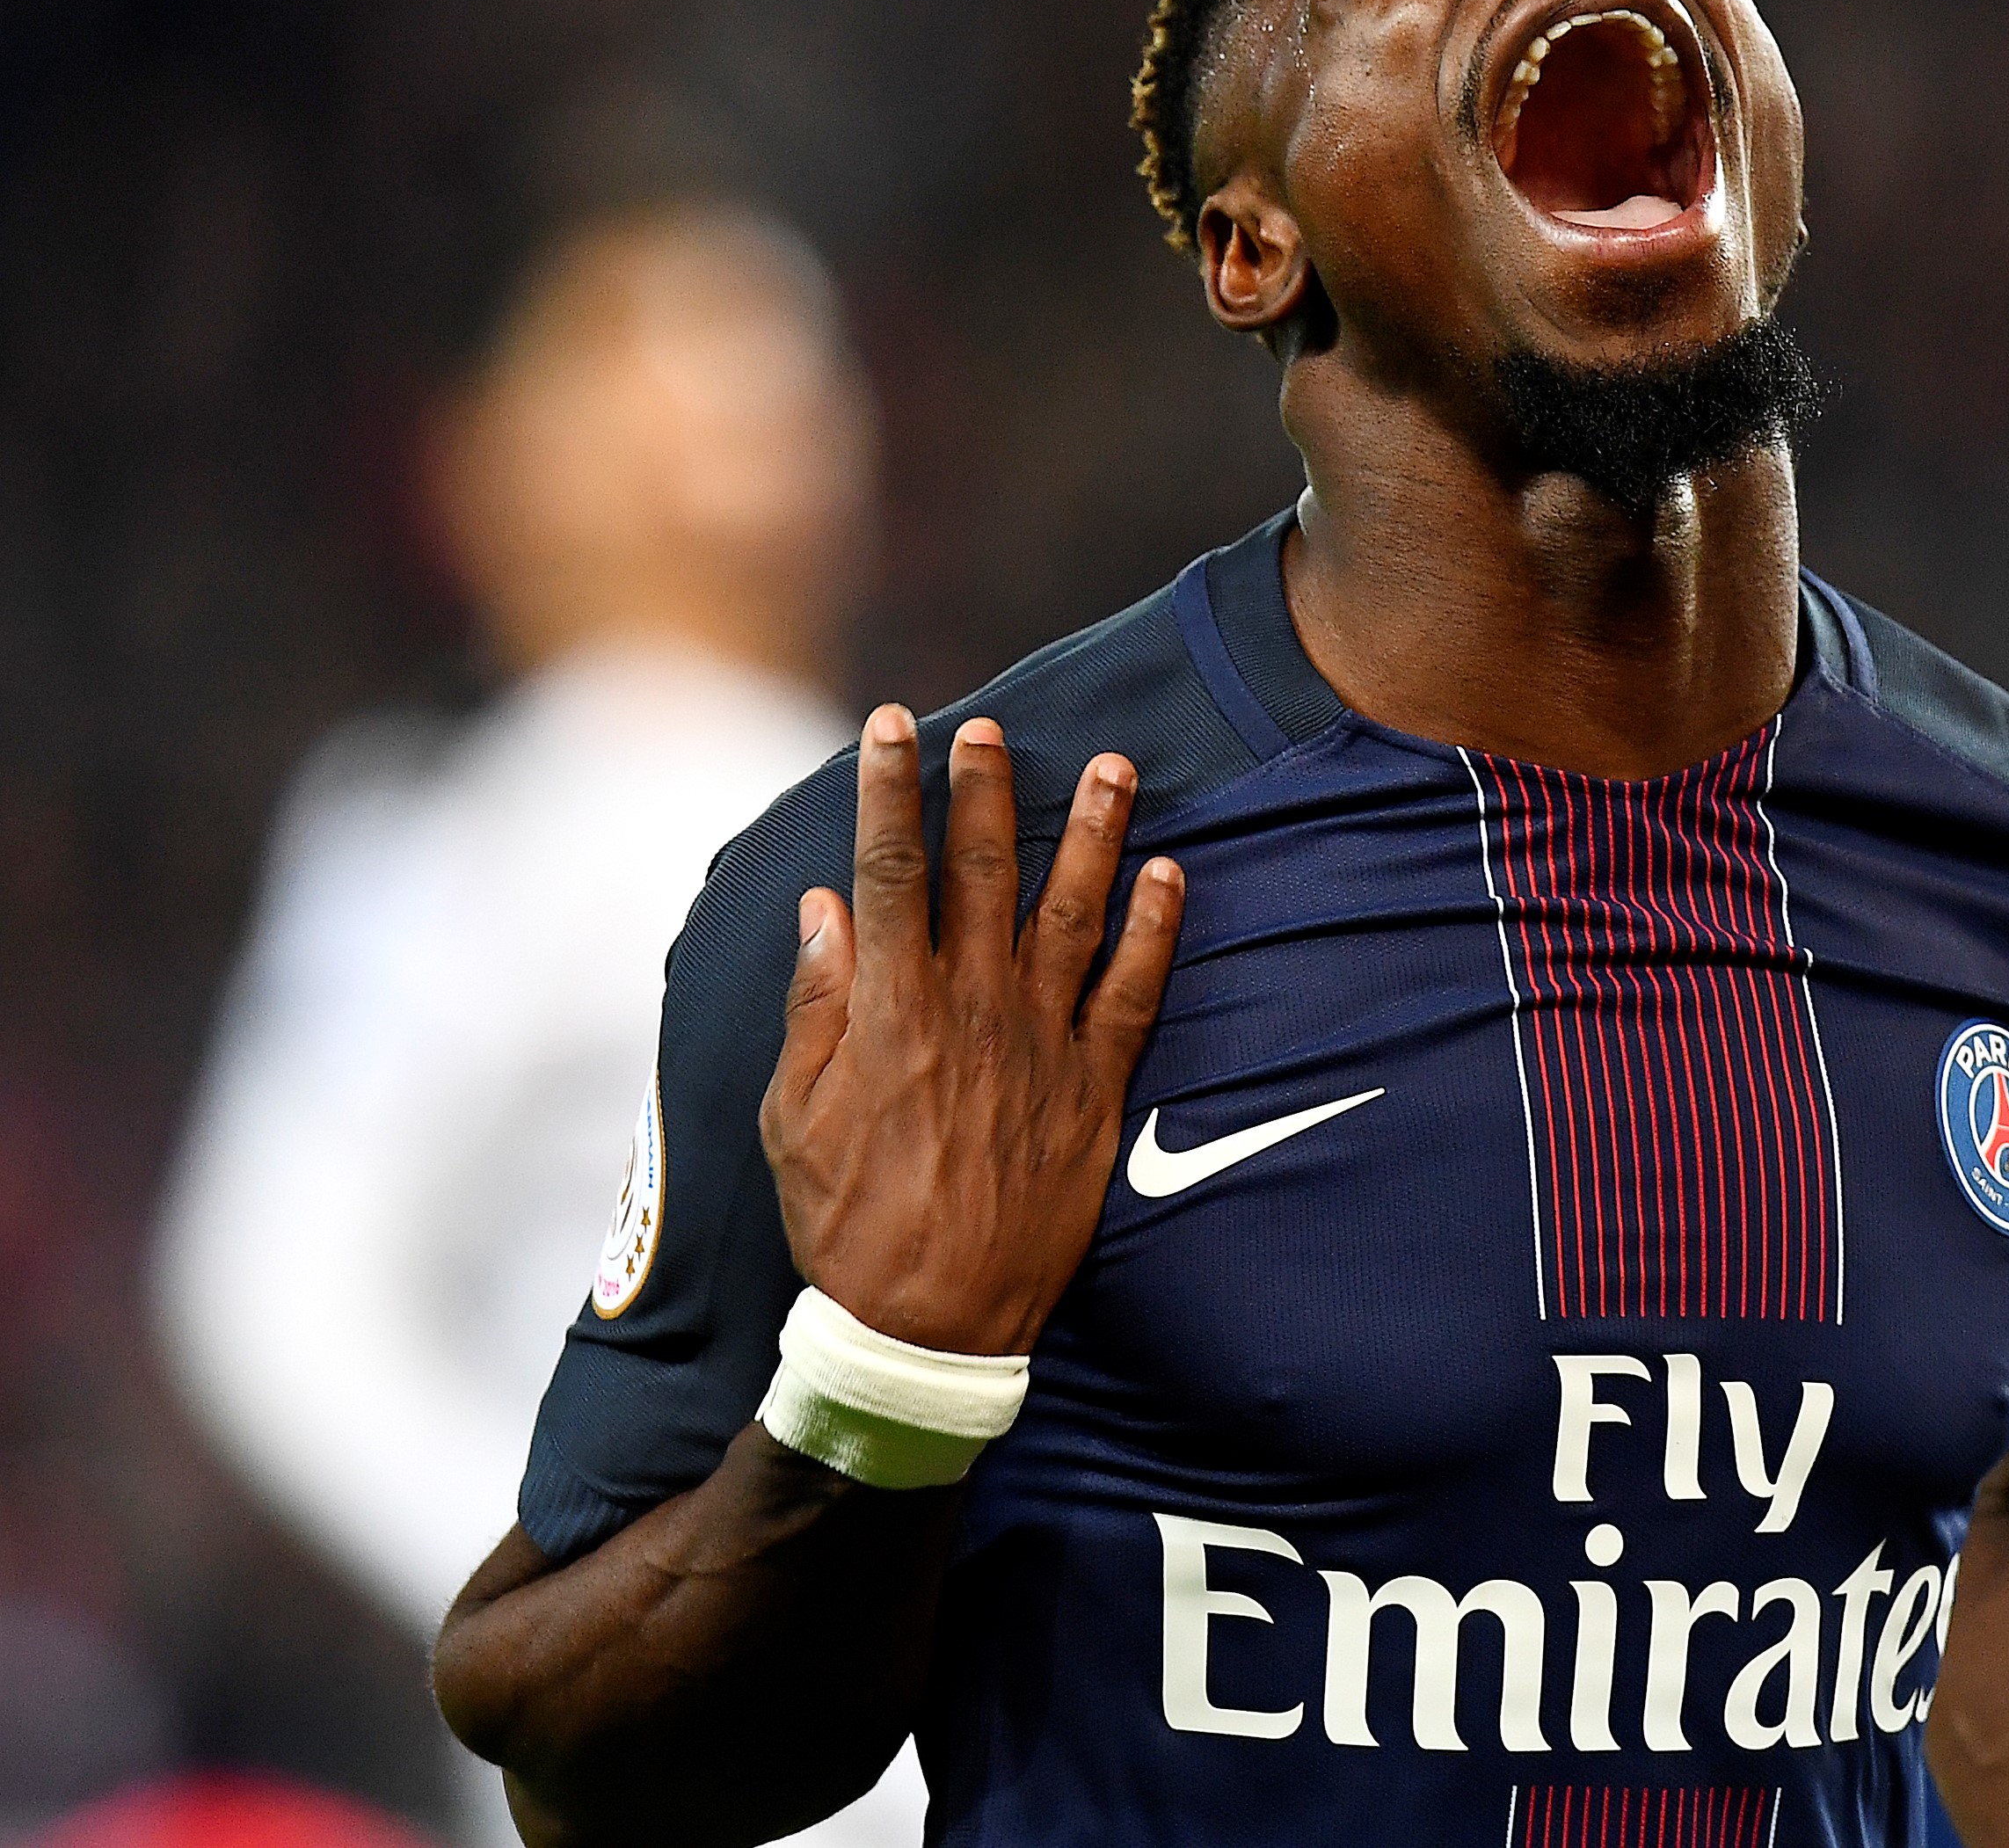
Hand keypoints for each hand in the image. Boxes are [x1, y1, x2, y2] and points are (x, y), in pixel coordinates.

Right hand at [759, 706, 1184, 1354]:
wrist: (932, 1326)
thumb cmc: (848, 1225)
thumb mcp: (796, 1119)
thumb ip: (815, 1007)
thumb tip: (824, 906)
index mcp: (891, 1012)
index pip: (891, 872)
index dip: (891, 792)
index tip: (891, 725)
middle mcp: (973, 1011)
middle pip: (981, 874)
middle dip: (985, 790)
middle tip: (993, 725)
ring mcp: (1042, 1045)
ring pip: (1073, 914)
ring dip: (1094, 834)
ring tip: (1115, 765)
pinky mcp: (1095, 1088)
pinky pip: (1134, 993)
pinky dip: (1156, 931)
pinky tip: (1170, 875)